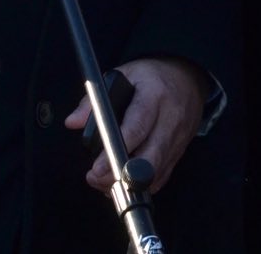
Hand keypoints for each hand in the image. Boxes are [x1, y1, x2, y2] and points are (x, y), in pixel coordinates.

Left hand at [65, 56, 207, 193]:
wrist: (187, 78)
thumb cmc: (150, 76)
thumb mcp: (122, 75)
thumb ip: (95, 99)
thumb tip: (72, 122)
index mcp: (154, 95)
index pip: (137, 126)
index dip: (116, 150)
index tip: (97, 167)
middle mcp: (170, 119)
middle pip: (150, 157)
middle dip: (121, 175)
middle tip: (96, 178)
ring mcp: (178, 138)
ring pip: (156, 172)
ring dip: (129, 184)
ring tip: (104, 183)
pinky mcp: (180, 152)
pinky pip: (162, 176)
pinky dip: (141, 185)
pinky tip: (123, 182)